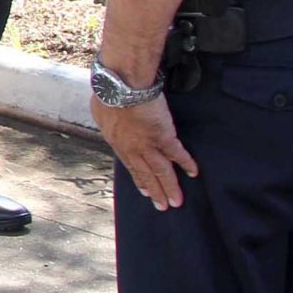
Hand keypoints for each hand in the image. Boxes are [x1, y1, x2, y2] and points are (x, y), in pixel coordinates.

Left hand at [95, 94, 198, 210]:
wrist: (120, 86)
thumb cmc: (108, 93)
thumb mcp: (100, 111)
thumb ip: (107, 121)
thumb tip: (107, 121)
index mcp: (116, 141)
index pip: (130, 165)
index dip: (138, 179)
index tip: (144, 190)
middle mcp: (131, 148)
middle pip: (145, 174)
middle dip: (154, 191)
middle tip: (162, 206)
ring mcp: (147, 144)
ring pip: (161, 171)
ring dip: (170, 187)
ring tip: (177, 201)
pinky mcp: (163, 137)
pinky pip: (177, 154)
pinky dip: (185, 163)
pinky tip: (193, 173)